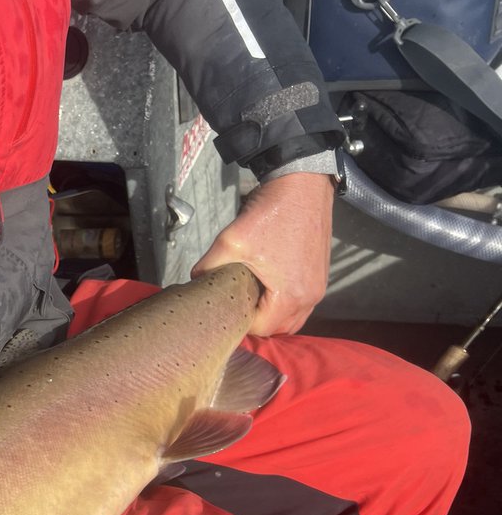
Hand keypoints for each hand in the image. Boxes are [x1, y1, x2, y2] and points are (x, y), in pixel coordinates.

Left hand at [191, 171, 334, 336]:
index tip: (225, 309)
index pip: (261, 328)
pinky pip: (302, 303)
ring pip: (293, 318)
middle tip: (235, 307)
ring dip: (271, 315)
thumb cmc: (270, 214)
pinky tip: (266, 288)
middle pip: (279, 329)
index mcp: (291, 295)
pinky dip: (284, 303)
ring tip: (250, 300)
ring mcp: (318, 287)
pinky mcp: (320, 275)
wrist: (302, 185)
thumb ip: (208, 266)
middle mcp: (310, 296)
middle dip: (256, 323)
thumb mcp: (230, 241)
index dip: (239, 323)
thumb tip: (194, 281)